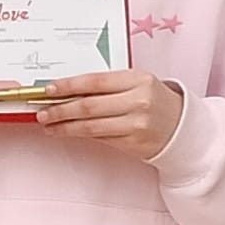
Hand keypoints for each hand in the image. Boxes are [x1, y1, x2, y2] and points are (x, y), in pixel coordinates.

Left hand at [34, 70, 185, 159]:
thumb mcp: (137, 84)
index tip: (48, 90)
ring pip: (91, 126)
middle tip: (42, 112)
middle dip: (60, 109)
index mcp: (139, 80)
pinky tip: (69, 132)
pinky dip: (82, 135)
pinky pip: (101, 139)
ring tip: (49, 125)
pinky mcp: (134, 144)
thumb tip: (69, 91)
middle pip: (89, 106)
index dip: (68, 86)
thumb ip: (108, 85)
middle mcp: (139, 102)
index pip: (95, 81)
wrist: (182, 128)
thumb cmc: (155, 102)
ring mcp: (137, 125)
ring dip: (66, 126)